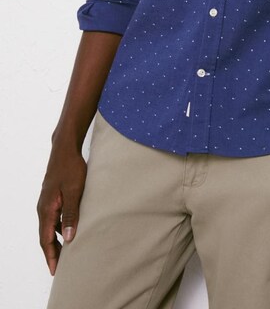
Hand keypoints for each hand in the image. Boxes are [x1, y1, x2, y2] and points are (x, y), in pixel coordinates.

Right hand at [37, 145, 86, 274]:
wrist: (65, 149)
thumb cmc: (71, 168)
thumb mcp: (75, 191)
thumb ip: (71, 214)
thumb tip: (68, 237)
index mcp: (47, 209)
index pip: (46, 239)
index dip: (51, 256)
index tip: (55, 271)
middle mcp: (43, 208)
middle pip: (46, 236)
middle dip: (53, 252)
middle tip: (62, 267)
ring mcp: (47, 202)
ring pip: (50, 227)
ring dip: (57, 240)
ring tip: (68, 252)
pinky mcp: (53, 196)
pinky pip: (54, 217)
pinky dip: (60, 227)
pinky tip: (70, 229)